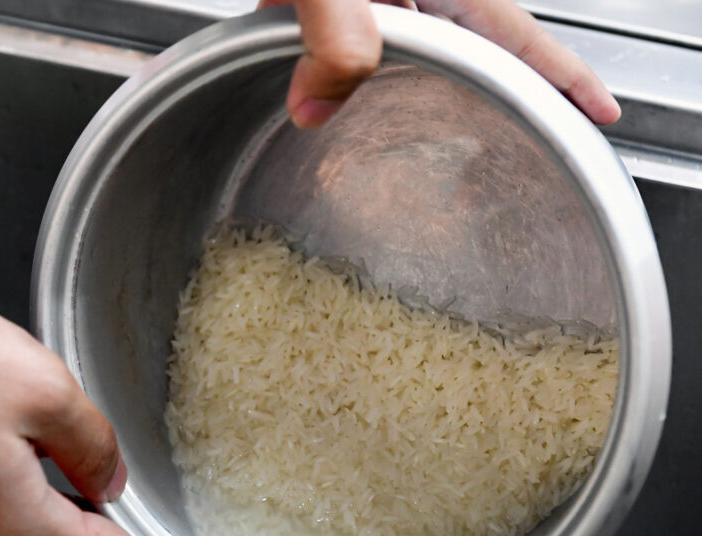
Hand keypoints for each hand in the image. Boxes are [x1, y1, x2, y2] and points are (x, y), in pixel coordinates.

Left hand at [257, 0, 620, 127]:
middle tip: (526, 139)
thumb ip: (329, 33)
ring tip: (443, 140)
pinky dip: (354, 76)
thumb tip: (318, 109)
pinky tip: (336, 101)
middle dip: (502, 93)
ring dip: (423, 91)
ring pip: (414, 49)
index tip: (598, 114)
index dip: (559, 76)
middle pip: (474, 46)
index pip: (514, 34)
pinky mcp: (328, 1)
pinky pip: (355, 43)